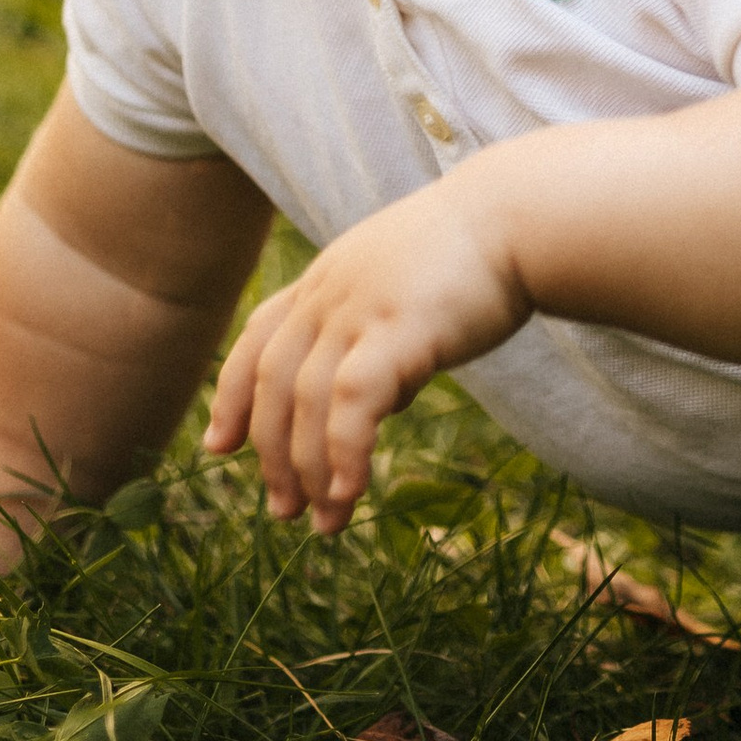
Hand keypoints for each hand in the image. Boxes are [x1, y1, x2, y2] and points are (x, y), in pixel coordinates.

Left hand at [202, 173, 528, 532]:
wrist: (522, 217)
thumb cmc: (479, 255)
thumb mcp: (409, 292)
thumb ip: (385, 340)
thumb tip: (385, 403)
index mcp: (327, 279)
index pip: (258, 339)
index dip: (232, 395)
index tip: (219, 445)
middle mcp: (329, 293)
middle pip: (271, 381)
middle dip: (270, 453)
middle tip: (283, 511)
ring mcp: (358, 310)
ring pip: (305, 401)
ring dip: (309, 470)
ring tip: (325, 523)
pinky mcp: (396, 330)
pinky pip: (352, 403)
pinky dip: (344, 453)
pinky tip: (351, 492)